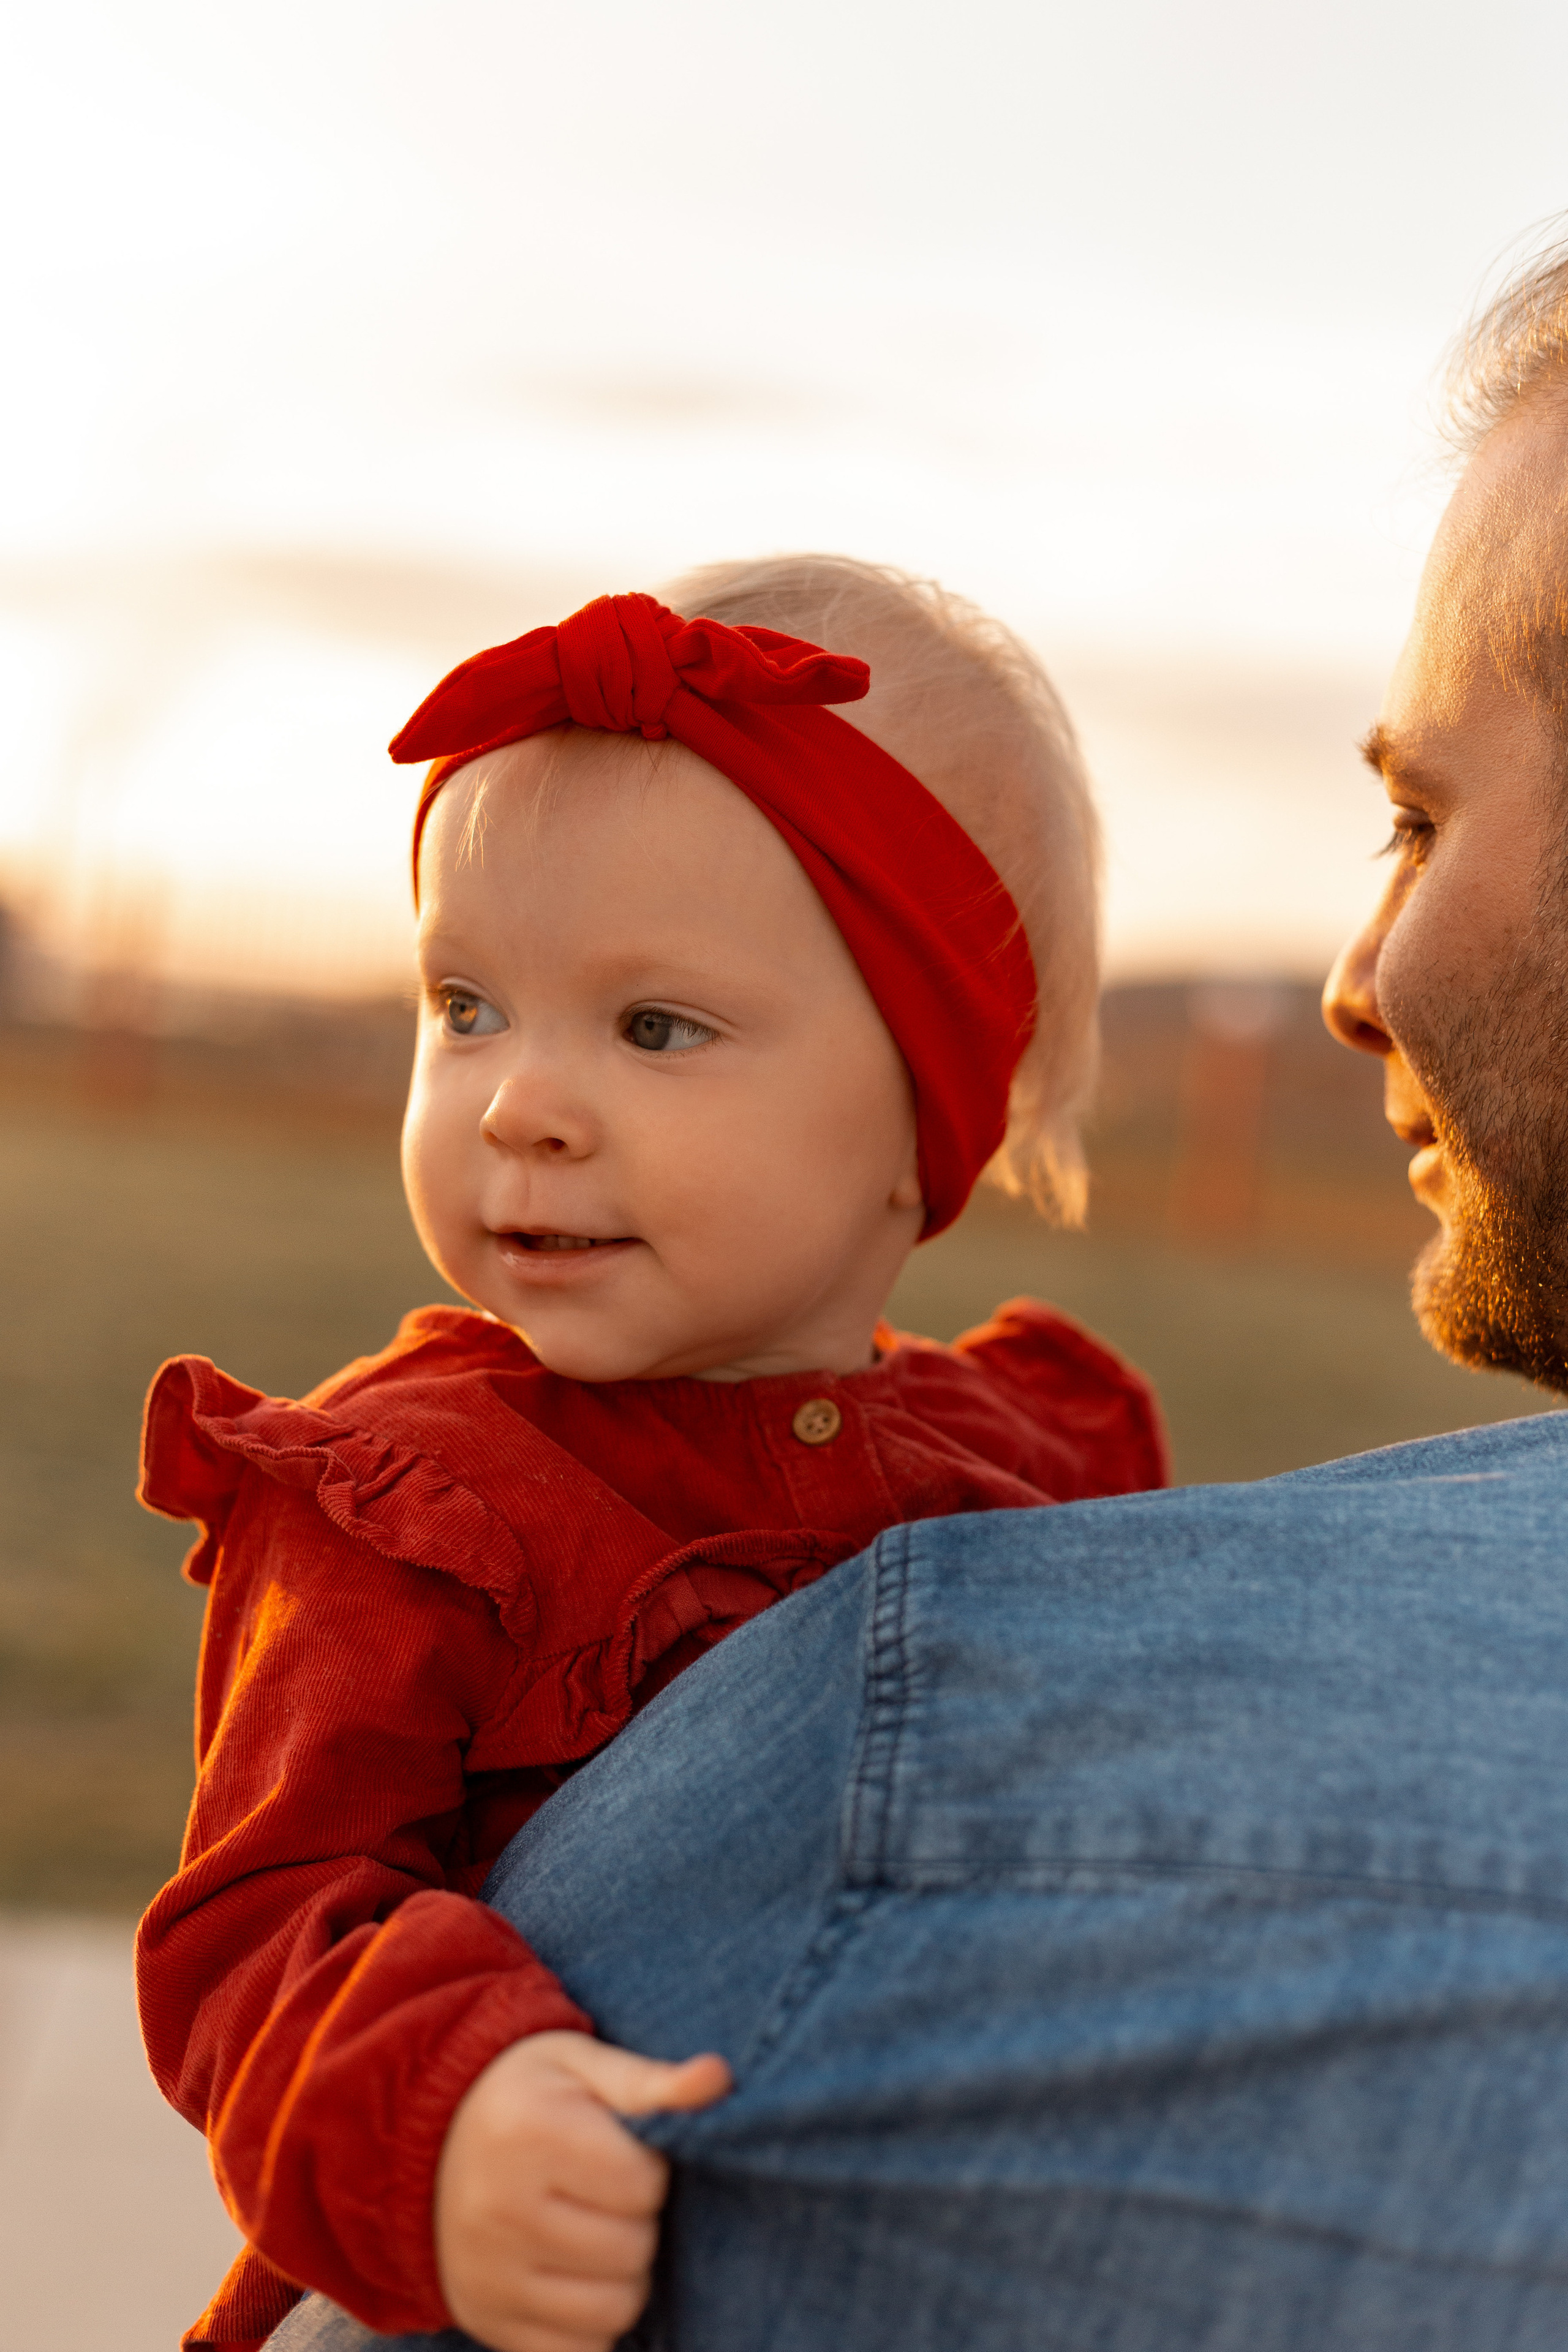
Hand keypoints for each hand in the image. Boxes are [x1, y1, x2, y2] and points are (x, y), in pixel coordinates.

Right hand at [433, 2028, 731, 2351]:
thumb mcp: (582, 2066)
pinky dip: (593, 2325)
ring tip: (599, 2236)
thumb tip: (717, 2079)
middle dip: (640, 2224)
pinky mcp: (485, 2319)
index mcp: (531, 2132)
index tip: (624, 2156)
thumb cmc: (529, 2096)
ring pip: (613, 2310)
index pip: (642, 2185)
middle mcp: (500, 2208)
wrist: (431, 2140)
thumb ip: (651, 2082)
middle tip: (610, 2198)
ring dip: (625, 2278)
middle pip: (631, 2251)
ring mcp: (489, 2273)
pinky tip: (576, 2277)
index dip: (650, 2172)